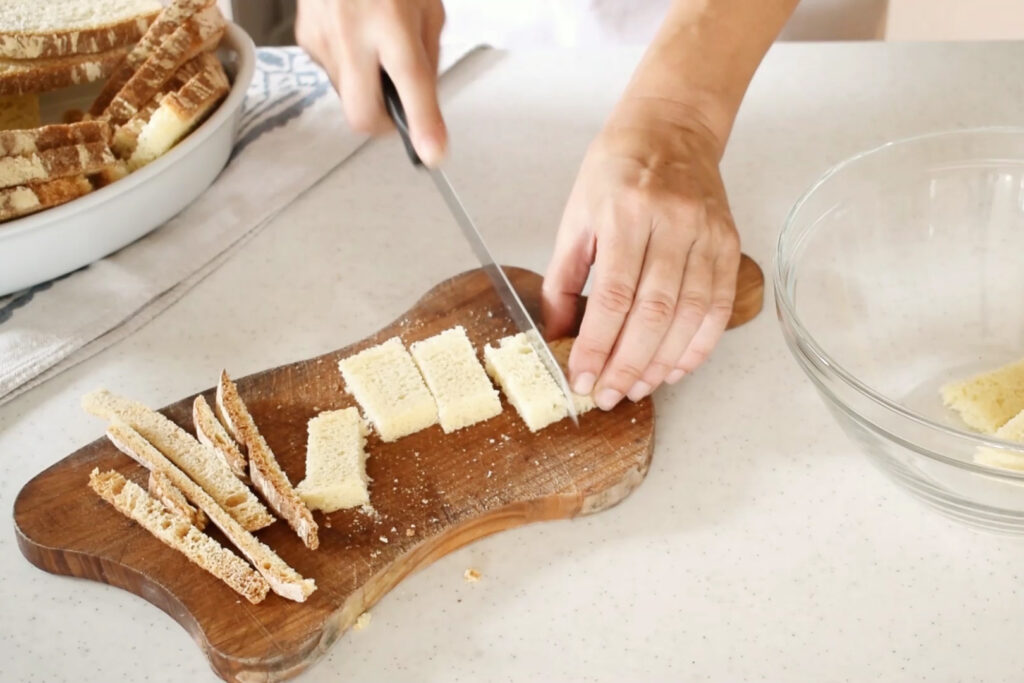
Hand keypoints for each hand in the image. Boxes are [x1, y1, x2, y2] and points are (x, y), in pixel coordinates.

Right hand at [295, 0, 446, 164]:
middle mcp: (352, 32)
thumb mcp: (429, 8)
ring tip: (378, 50)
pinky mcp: (305, 39)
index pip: (411, 85)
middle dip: (383, 125)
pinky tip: (356, 36)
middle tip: (400, 113)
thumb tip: (426, 106)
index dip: (423, 125)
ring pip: (347, 96)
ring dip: (367, 88)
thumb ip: (429, 60)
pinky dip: (351, 66)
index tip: (432, 153)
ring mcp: (322, 38)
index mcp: (392, 21)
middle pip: (362, 115)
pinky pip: (333, 73)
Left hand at [542, 98, 740, 409]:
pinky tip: (677, 367)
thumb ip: (564, 279)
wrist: (671, 129)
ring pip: (690, 315)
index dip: (598, 345)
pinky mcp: (729, 243)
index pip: (612, 296)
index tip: (582, 377)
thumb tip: (557, 335)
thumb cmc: (616, 171)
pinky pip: (719, 305)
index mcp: (624, 213)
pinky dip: (700, 344)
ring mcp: (706, 233)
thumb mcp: (575, 217)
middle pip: (654, 312)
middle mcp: (671, 223)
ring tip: (638, 388)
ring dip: (664, 362)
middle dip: (629, 364)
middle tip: (609, 395)